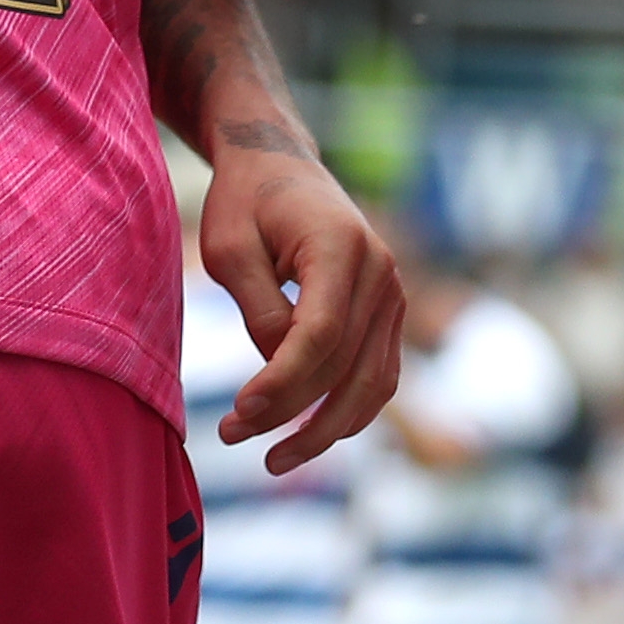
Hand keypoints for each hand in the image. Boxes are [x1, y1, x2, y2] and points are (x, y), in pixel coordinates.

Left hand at [200, 124, 403, 473]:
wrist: (279, 164)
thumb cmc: (245, 203)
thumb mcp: (231, 249)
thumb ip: (259, 311)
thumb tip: (280, 373)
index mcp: (341, 245)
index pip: (321, 333)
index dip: (282, 382)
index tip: (238, 414)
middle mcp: (380, 271)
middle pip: (344, 364)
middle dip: (290, 412)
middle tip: (232, 436)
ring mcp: (392, 293)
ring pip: (370, 382)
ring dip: (324, 428)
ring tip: (272, 459)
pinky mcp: (388, 312)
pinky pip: (378, 375)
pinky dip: (349, 412)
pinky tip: (309, 436)